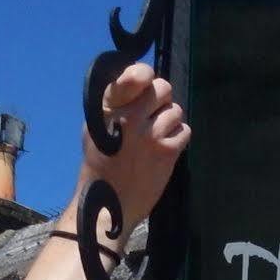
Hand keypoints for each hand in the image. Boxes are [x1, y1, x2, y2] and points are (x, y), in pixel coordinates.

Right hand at [78, 63, 190, 234]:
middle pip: (163, 88)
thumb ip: (116, 102)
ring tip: (154, 138)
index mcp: (109, 108)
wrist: (108, 205)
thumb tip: (140, 77)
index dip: (145, 76)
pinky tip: (163, 150)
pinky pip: (184, 130)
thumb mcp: (95, 127)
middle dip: (160, 101)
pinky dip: (177, 139)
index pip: (137, 74)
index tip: (145, 84)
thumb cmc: (100, 165)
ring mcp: (150, 134)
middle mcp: (130, 117)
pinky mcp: (167, 152)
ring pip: (175, 110)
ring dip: (169, 122)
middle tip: (151, 117)